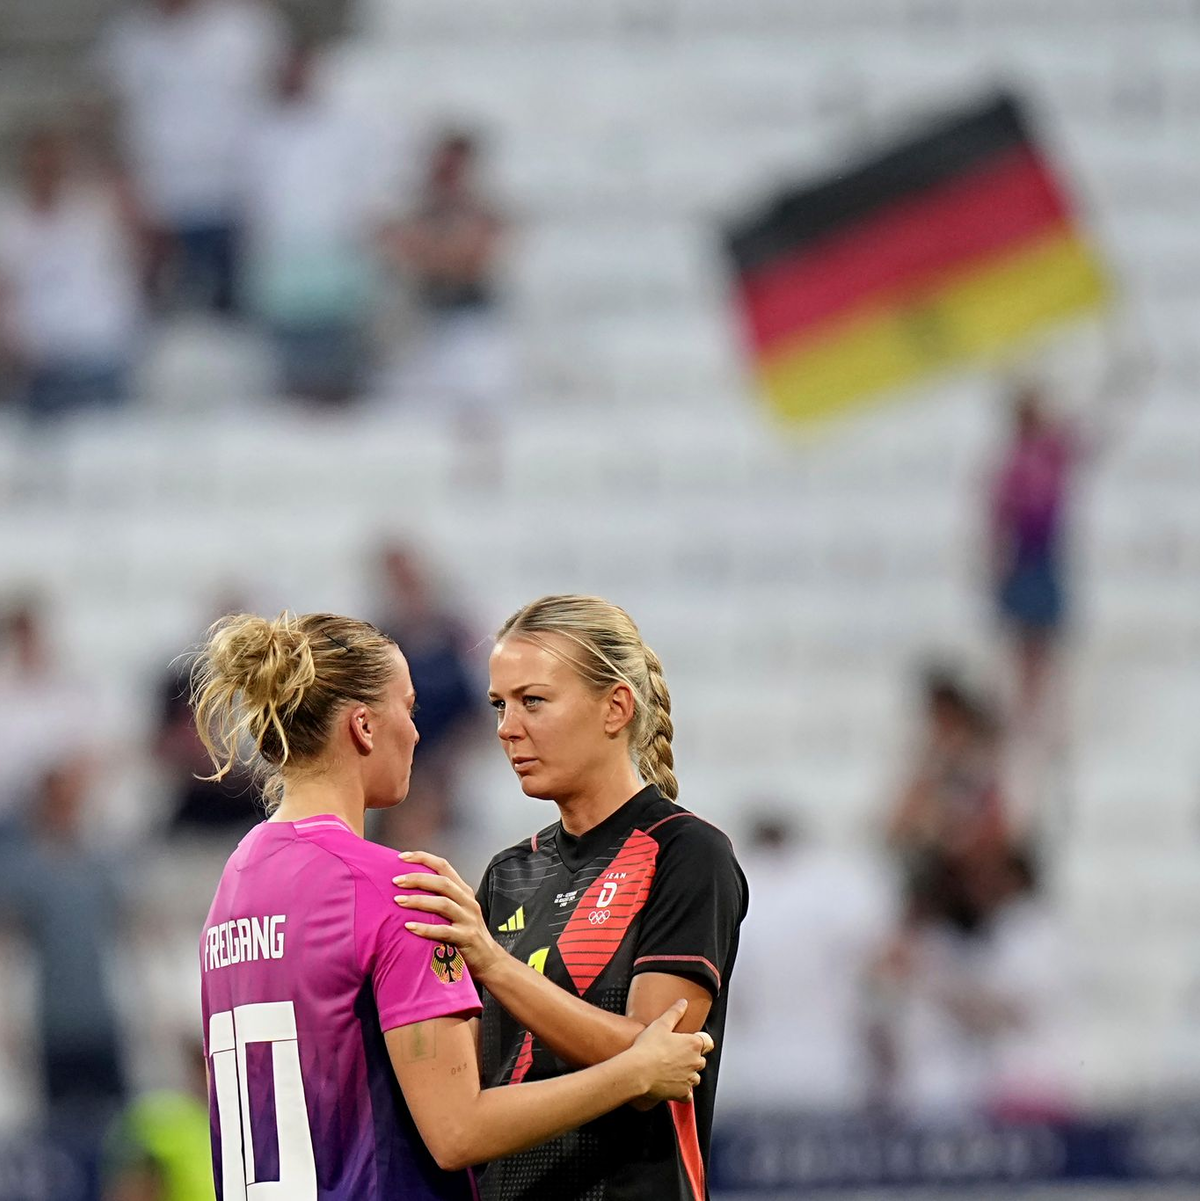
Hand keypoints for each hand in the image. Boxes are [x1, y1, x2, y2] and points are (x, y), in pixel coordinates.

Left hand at [393, 851, 505, 981]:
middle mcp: (467, 901)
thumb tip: (408, 889)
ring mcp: (468, 919)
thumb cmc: (466, 934)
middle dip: (417, 878)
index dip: (423, 858)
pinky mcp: (467, 938)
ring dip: (418, 901)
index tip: (401, 857)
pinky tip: (409, 927)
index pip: (443, 866)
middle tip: (395, 880)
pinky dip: (425, 928)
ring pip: (443, 903)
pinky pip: (444, 931)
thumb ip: (441, 898)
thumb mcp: (458, 911)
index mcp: (463, 891)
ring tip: (398, 901)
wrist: (490, 960)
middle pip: (442, 882)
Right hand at [627, 999, 713, 1104]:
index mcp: (693, 1044)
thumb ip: (675, 1012)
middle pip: (701, 1059)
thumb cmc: (648, 1048)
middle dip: (691, 1057)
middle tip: (674, 1054)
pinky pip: (688, 1094)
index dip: (700, 1040)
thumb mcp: (661, 1024)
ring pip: (695, 1077)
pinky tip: (672, 1085)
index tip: (691, 1041)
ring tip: (671, 1069)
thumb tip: (683, 1003)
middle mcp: (695, 1062)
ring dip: (688, 1074)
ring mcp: (690, 1079)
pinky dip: (682, 1091)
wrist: (637, 1071)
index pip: (708, 1042)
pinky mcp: (682, 1093)